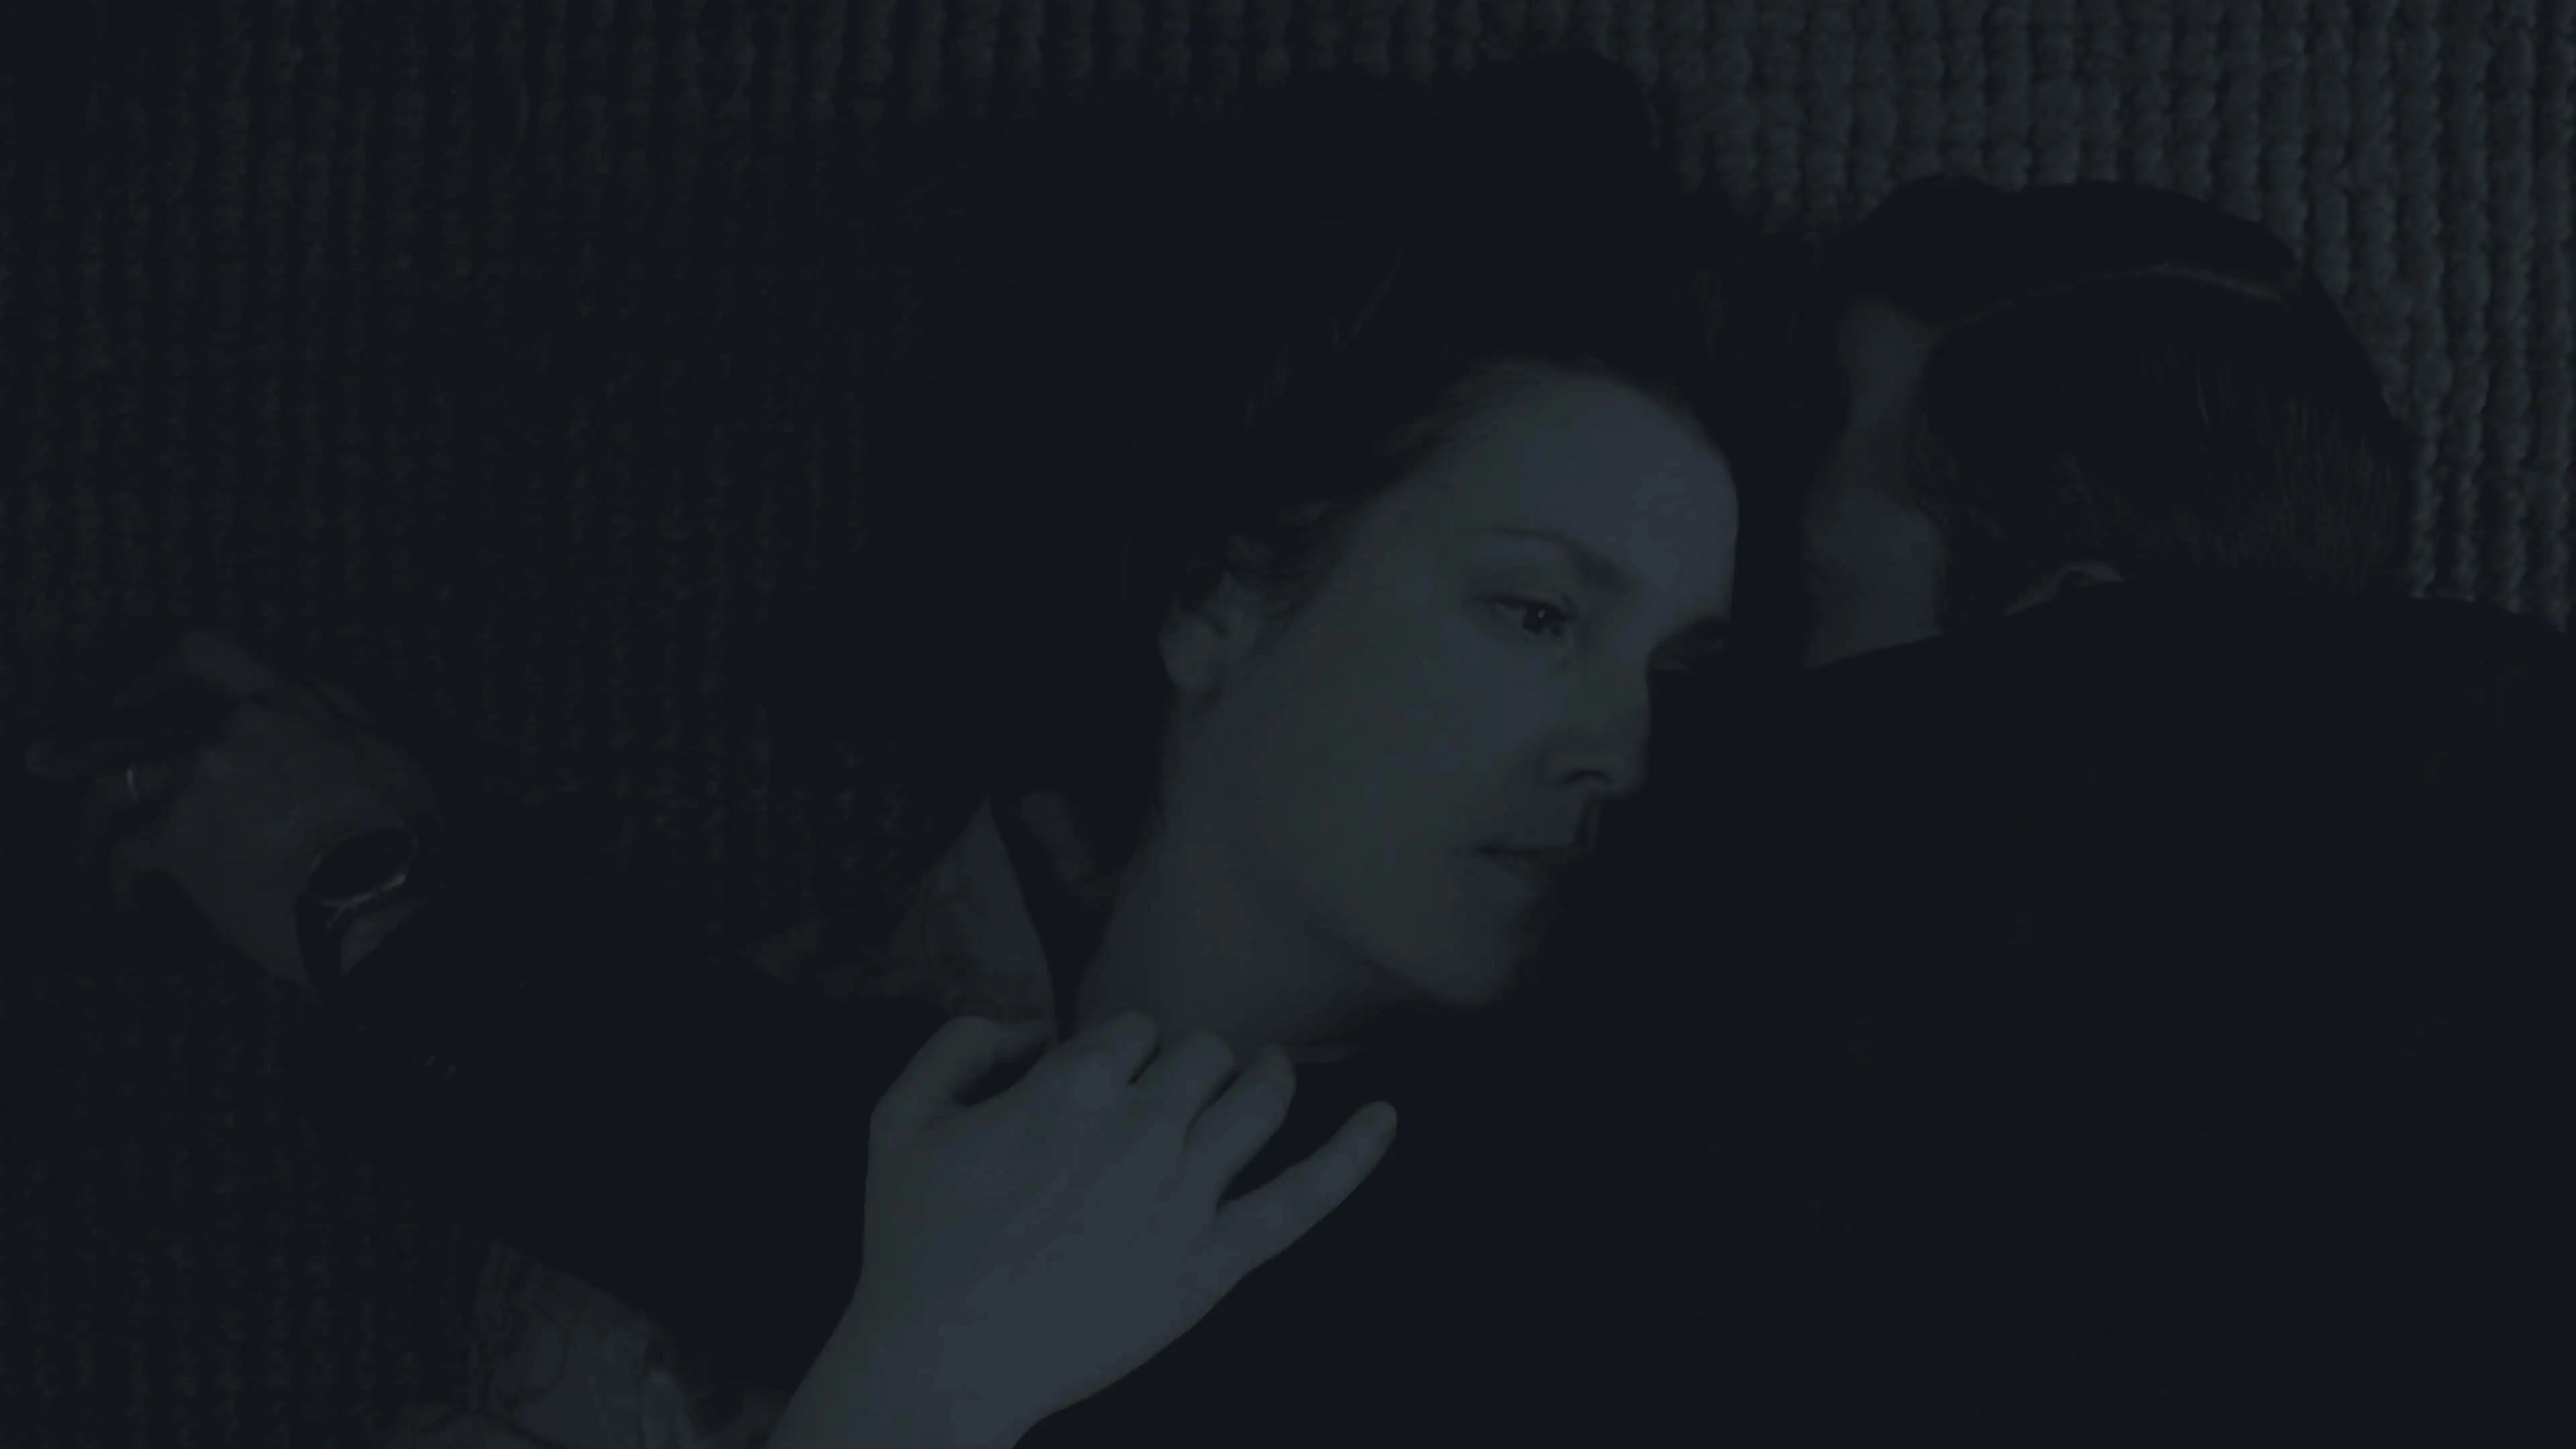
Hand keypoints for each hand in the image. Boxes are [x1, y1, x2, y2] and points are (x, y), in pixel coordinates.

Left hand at [21, 627, 446, 986]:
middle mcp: (229, 730)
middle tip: (46, 762)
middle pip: (133, 728)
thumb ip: (337, 710)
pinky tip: (127, 905)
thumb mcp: (386, 746)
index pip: (203, 652)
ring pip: (114, 786)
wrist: (382, 895)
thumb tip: (304, 690)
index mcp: (284, 700)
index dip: (156, 673)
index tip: (132, 698)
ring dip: (90, 823)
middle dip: (81, 746)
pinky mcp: (177, 840)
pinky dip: (119, 883)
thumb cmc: (401, 831)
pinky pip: (126, 854)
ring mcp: (197, 782)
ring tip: (85, 854)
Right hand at [800, 1010, 1398, 1444]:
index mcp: (1069, 1085)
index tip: (1109, 1080)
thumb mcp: (898, 1119)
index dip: (1123, 1051)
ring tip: (1272, 1074)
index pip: (1133, 1031)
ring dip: (1268, 1077)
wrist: (940, 1361)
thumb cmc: (912, 1245)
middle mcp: (1138, 1128)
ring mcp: (1181, 1195)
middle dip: (1192, 1062)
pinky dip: (1352, 1155)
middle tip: (1181, 1086)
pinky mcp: (1209, 1262)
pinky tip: (1385, 1118)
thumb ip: (960, 1044)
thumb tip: (1032, 1025)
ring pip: (1256, 1102)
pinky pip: (1301, 1198)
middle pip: (1200, 1056)